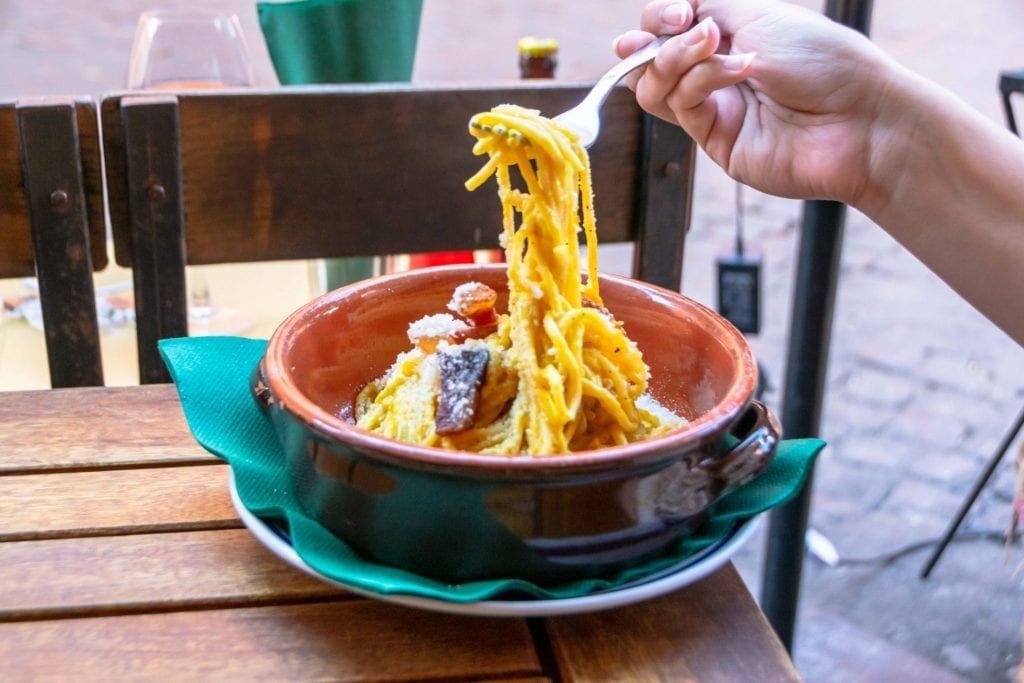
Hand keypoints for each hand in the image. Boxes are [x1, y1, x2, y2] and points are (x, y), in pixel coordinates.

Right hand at [616, 0, 897, 206]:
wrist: (856, 116)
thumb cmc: (820, 58)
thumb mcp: (757, 13)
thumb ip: (705, 8)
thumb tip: (669, 13)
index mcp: (729, 35)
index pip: (668, 26)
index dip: (660, 15)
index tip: (680, 10)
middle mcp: (715, 72)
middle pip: (650, 57)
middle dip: (647, 40)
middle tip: (672, 26)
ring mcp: (713, 108)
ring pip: (654, 86)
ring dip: (675, 57)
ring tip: (711, 44)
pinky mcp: (714, 139)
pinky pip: (681, 105)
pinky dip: (703, 80)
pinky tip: (738, 70)